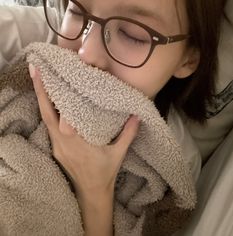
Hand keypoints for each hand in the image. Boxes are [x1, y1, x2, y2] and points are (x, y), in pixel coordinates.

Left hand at [29, 64, 139, 198]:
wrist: (91, 193)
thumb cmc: (105, 173)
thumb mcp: (118, 154)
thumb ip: (128, 134)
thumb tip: (137, 115)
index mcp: (77, 143)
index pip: (61, 119)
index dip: (53, 99)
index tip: (50, 80)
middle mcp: (63, 143)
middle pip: (47, 115)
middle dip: (40, 92)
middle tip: (37, 70)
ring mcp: (56, 147)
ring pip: (45, 120)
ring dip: (42, 100)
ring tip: (41, 80)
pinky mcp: (55, 148)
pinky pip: (48, 127)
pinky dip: (47, 112)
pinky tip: (49, 101)